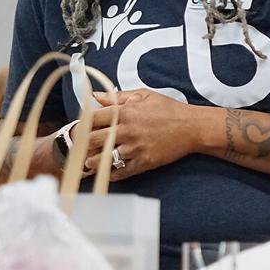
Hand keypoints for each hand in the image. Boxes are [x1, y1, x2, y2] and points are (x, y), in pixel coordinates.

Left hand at [82, 89, 203, 181]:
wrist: (193, 127)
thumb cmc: (168, 109)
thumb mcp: (142, 95)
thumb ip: (116, 96)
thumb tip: (94, 95)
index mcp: (124, 112)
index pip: (92, 119)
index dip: (81, 125)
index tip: (76, 129)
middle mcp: (127, 130)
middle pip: (94, 140)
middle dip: (82, 145)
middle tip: (76, 149)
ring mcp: (135, 147)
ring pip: (105, 158)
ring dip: (93, 162)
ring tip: (88, 163)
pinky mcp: (145, 161)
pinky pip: (122, 171)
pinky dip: (111, 174)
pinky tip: (106, 173)